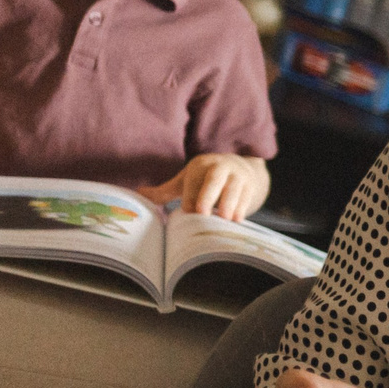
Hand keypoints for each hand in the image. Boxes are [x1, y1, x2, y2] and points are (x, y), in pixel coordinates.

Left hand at [140, 153, 269, 220]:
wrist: (244, 169)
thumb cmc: (206, 180)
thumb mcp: (187, 181)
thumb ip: (164, 191)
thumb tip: (137, 194)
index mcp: (201, 164)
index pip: (195, 181)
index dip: (191, 196)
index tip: (187, 212)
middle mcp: (221, 167)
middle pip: (215, 178)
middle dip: (208, 195)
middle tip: (201, 212)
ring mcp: (238, 176)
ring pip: (234, 190)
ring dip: (229, 205)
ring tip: (224, 220)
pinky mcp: (251, 187)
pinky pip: (246, 199)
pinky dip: (241, 211)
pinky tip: (236, 222)